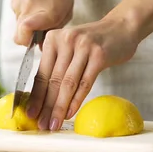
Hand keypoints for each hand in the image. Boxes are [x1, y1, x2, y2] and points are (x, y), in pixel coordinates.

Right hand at [12, 0, 73, 45]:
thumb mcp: (66, 7)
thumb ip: (55, 27)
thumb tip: (42, 44)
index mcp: (47, 13)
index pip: (24, 37)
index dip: (29, 43)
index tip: (37, 42)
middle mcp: (29, 10)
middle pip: (19, 38)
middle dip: (28, 39)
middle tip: (41, 31)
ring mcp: (19, 4)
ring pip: (19, 26)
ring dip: (29, 24)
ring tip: (42, 9)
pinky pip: (19, 14)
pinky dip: (26, 13)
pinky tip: (36, 1)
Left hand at [25, 16, 140, 130]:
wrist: (121, 27)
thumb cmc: (93, 41)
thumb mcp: (70, 45)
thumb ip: (57, 64)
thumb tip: (43, 96)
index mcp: (53, 39)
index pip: (42, 73)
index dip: (36, 96)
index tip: (31, 113)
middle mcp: (66, 40)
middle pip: (53, 80)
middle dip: (46, 106)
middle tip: (42, 124)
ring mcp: (83, 47)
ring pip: (68, 84)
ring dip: (59, 107)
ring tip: (54, 123)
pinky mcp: (99, 55)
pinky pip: (85, 83)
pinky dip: (76, 100)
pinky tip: (70, 113)